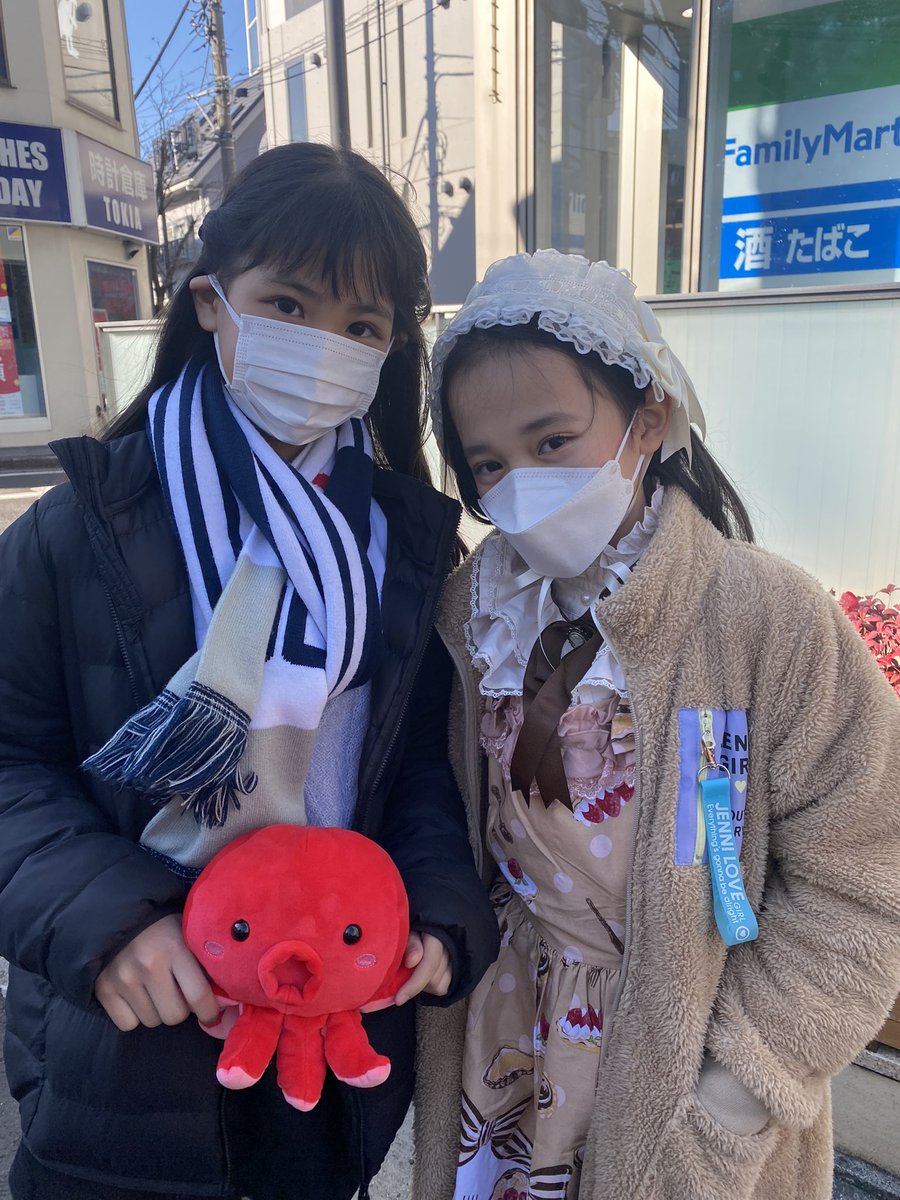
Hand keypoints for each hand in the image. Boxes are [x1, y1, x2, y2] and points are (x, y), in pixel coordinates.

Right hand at [94, 914, 220, 1031]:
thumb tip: (224, 1000)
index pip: (198, 996)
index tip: (211, 1015)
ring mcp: (124, 978)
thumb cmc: (163, 928)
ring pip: (152, 1021)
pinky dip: (134, 1015)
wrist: (118, 914)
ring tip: (155, 989)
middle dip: (180, 1009)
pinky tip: (136, 995)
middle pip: (174, 1016)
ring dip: (157, 1011)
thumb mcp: (188, 935)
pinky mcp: (103, 989)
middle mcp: (149, 965)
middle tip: (178, 994)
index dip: (209, 1012)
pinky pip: (127, 1024)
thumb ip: (204, 963)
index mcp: (175, 948)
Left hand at [394, 931, 452, 1004]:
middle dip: (415, 983)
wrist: (430, 921)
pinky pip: (444, 987)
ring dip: (424, 985)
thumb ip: (410, 942)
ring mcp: (456, 959)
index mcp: (437, 935)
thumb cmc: (414, 924)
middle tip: (402, 972)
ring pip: (440, 986)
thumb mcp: (408, 928)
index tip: (398, 999)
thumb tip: (412, 962)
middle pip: (434, 980)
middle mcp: (451, 948)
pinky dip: (431, 985)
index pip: (430, 964)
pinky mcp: (456, 968)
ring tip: (412, 971)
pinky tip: (422, 975)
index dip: (413, 985)